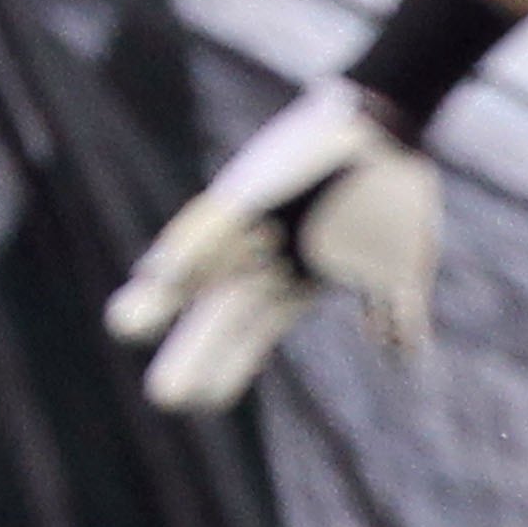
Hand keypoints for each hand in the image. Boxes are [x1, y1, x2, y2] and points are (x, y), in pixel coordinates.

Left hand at [105, 78, 442, 411]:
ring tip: (123, 324)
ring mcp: (249, 225)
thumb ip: (396, 310)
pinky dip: (190, 243)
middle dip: (193, 353)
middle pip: (219, 314)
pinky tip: (157, 269)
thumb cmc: (392, 191)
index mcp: (290, 284)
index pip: (250, 338)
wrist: (390, 123)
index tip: (202, 403)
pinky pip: (212, 218)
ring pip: (197, 266)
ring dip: (161, 295)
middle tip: (164, 396)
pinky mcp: (244, 189)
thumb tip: (404, 356)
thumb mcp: (402, 262)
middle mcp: (261, 260)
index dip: (226, 368)